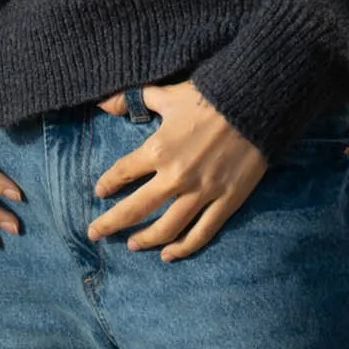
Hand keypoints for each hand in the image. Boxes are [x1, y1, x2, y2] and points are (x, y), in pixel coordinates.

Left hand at [87, 77, 267, 260]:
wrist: (255, 103)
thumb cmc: (209, 96)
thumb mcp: (167, 94)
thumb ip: (134, 98)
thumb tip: (102, 101)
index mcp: (158, 149)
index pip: (122, 173)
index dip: (108, 185)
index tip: (99, 192)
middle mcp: (176, 176)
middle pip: (135, 209)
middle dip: (110, 224)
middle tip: (94, 233)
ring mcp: (202, 192)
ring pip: (166, 228)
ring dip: (145, 240)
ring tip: (131, 245)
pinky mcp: (226, 201)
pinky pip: (201, 233)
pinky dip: (183, 248)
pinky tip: (169, 255)